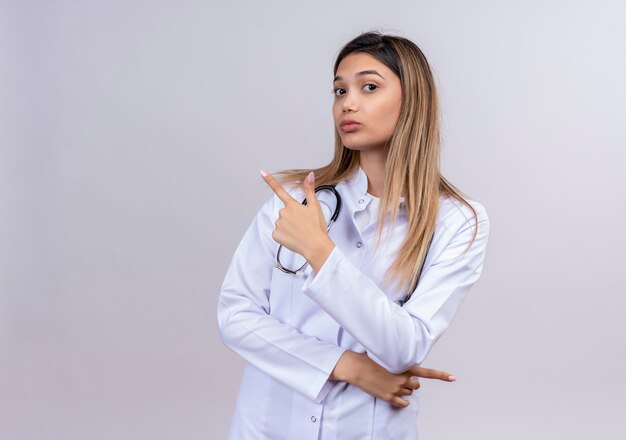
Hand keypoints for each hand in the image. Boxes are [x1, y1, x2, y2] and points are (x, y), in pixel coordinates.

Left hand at [260, 170, 334, 271]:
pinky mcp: (275, 235)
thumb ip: (309, 189)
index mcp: (292, 205)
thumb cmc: (317, 228)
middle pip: (284, 213)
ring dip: (288, 227)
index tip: (262, 172)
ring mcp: (278, 224)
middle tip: (303, 225)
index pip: (279, 190)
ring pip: (281, 223)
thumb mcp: (315, 207)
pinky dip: (284, 236)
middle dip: (292, 217)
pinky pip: (278, 233)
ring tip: (299, 233)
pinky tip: (293, 238)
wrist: (316, 246)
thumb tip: (310, 175)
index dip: (270, 181)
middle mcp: (283, 213)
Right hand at [331, 351, 455, 408]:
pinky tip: (395, 396)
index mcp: (404, 368)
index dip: (441, 375)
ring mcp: (396, 389)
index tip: (453, 378)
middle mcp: (403, 380)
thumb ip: (400, 360)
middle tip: (399, 378)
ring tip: (391, 383)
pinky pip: (403, 403)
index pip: (426, 372)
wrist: (356, 368)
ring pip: (409, 393)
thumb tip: (405, 361)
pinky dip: (401, 402)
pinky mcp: (389, 398)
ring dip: (403, 390)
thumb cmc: (370, 359)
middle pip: (416, 385)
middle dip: (410, 383)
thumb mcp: (387, 356)